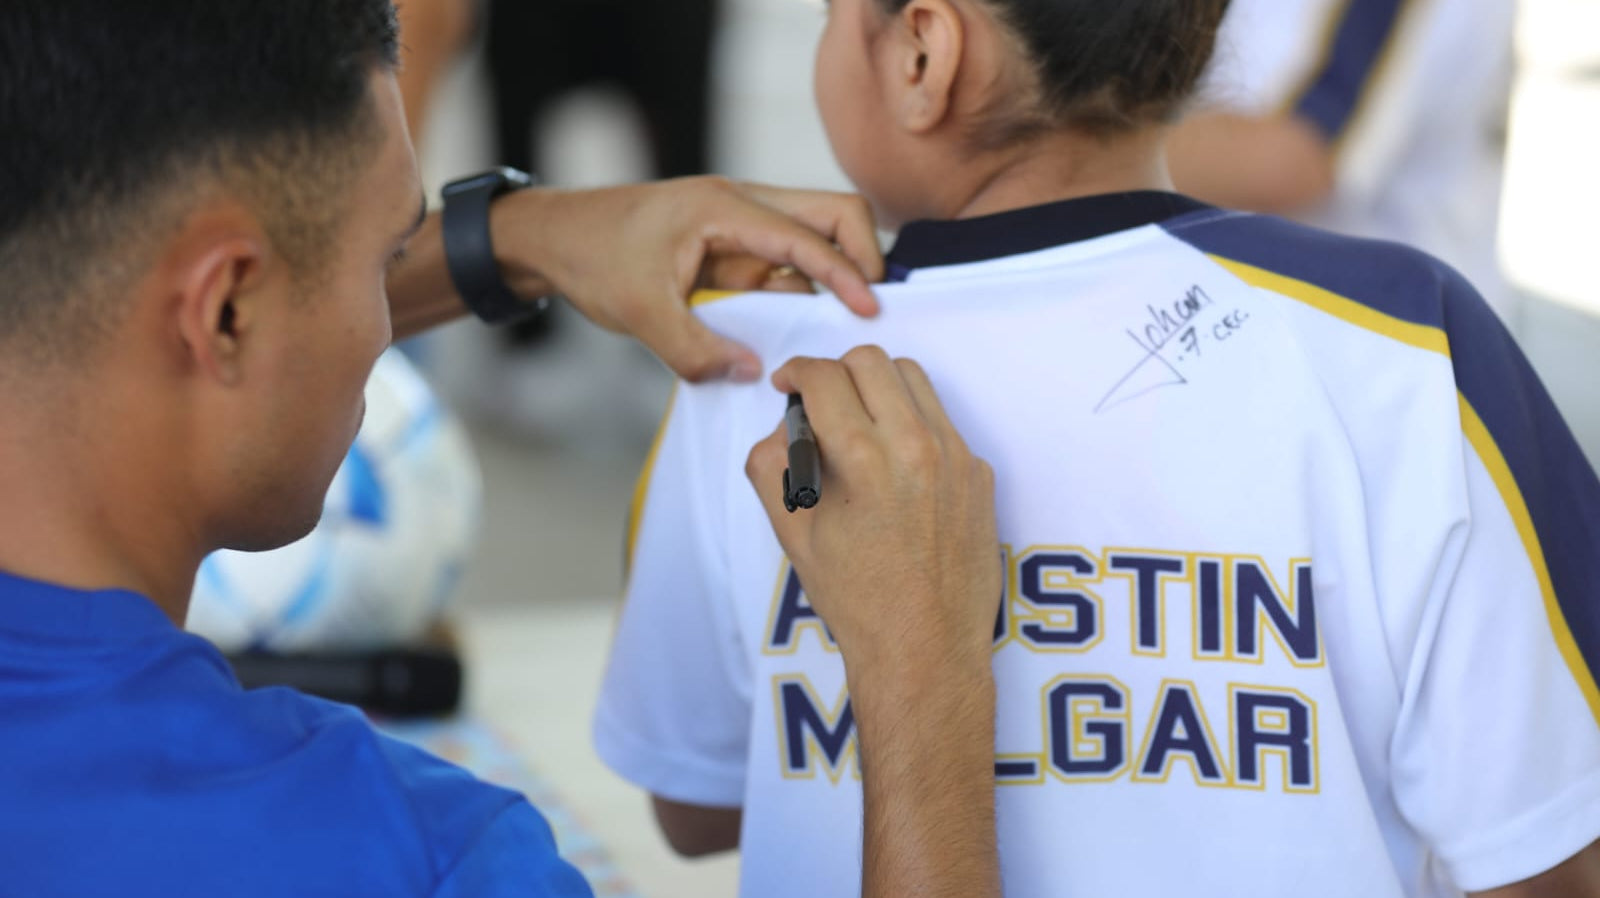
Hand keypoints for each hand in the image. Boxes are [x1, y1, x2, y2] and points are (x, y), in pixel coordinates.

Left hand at [493, 177, 883, 382]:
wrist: (553, 238)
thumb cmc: (592, 259)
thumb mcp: (639, 313)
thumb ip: (694, 350)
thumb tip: (751, 373)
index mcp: (722, 207)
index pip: (805, 234)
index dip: (844, 273)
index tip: (869, 310)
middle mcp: (741, 205)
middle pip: (831, 210)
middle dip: (861, 254)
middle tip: (871, 308)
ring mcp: (740, 225)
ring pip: (815, 235)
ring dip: (836, 274)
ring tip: (851, 325)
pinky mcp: (733, 249)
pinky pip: (786, 265)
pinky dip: (807, 291)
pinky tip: (811, 327)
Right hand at [743, 346, 1001, 675]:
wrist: (924, 651)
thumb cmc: (857, 600)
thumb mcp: (793, 532)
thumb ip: (773, 465)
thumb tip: (785, 426)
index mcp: (865, 458)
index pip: (825, 376)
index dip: (796, 372)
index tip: (788, 385)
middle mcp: (917, 446)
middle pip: (871, 361)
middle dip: (836, 371)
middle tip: (820, 401)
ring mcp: (957, 457)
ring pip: (914, 380)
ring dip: (878, 387)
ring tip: (859, 424)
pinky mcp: (980, 475)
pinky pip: (942, 422)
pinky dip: (912, 426)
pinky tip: (895, 468)